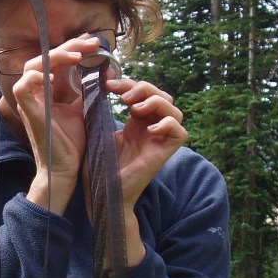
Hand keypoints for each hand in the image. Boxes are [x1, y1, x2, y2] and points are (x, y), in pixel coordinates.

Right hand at [6, 34, 112, 213]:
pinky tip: (57, 78)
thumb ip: (86, 90)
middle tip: (92, 43)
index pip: (55, 59)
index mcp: (46, 90)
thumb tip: (103, 71)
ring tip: (78, 57)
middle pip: (45, 57)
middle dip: (69, 46)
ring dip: (56, 57)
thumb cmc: (73, 143)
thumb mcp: (83, 109)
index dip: (73, 47)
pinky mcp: (28, 112)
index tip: (94, 44)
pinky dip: (36, 78)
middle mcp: (35, 92)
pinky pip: (22, 86)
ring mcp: (29, 101)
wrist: (67, 168)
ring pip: (33, 65)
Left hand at [107, 78, 186, 209]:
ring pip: (174, 110)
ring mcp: (158, 140)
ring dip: (156, 102)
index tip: (109, 85)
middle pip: (162, 96)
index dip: (130, 84)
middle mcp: (150, 128)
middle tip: (123, 95)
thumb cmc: (98, 167)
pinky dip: (168, 124)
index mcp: (135, 122)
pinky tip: (148, 129)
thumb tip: (97, 87)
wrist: (102, 193)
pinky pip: (181, 132)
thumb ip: (100, 111)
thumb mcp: (97, 132)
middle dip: (144, 88)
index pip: (143, 93)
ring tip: (135, 108)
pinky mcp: (164, 153)